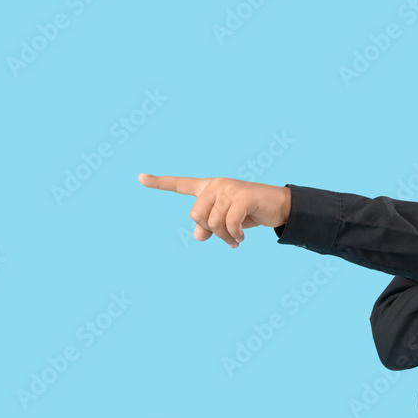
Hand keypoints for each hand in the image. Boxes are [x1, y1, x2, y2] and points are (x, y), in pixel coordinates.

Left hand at [138, 174, 290, 247]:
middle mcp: (216, 185)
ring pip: (213, 222)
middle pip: (196, 215)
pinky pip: (229, 223)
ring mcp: (229, 189)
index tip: (140, 177)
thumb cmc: (250, 213)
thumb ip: (209, 228)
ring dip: (225, 237)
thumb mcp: (227, 222)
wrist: (278, 207)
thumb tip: (198, 236)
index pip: (180, 184)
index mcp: (209, 188)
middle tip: (226, 238)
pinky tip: (241, 238)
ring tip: (235, 240)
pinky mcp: (242, 196)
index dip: (159, 182)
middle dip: (210, 231)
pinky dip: (234, 235)